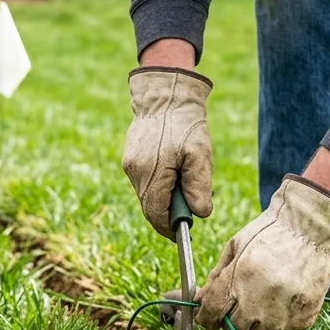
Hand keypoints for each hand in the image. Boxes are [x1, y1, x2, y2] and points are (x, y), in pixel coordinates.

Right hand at [121, 42, 212, 238]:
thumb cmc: (185, 123)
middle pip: (149, 207)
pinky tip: (173, 172)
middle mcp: (135, 172)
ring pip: (146, 195)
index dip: (169, 228)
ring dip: (163, 198)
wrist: (165, 95)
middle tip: (188, 211)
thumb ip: (199, 187)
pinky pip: (143, 181)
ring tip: (184, 184)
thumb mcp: (200, 155)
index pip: (156, 214)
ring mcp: (129, 164)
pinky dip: (157, 185)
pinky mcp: (129, 158)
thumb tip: (200, 214)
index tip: (182, 234)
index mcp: (151, 174)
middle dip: (167, 214)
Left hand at [195, 174, 329, 329]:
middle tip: (246, 294)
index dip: (206, 317)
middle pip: (235, 327)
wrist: (313, 227)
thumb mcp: (236, 246)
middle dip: (234, 315)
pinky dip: (282, 318)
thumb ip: (216, 277)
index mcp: (239, 279)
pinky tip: (287, 294)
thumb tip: (200, 300)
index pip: (212, 314)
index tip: (208, 316)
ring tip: (270, 290)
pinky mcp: (303, 319)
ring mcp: (283, 313)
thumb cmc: (271, 232)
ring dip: (259, 318)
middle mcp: (260, 301)